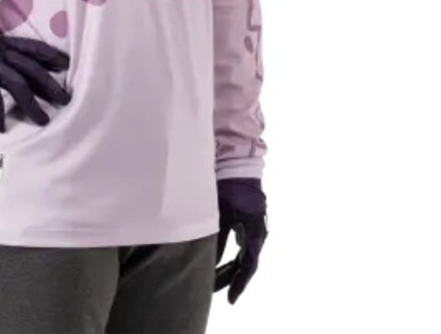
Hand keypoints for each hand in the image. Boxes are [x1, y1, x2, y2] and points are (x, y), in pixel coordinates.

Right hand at [0, 19, 71, 132]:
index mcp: (7, 42)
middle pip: (34, 70)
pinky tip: (1, 129)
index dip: (53, 56)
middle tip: (66, 100)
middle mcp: (5, 54)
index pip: (36, 48)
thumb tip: (9, 61)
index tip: (67, 65)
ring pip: (20, 87)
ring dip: (33, 106)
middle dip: (52, 86)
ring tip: (44, 122)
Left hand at [214, 177, 267, 303]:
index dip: (239, 284)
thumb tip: (208, 263)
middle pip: (244, 262)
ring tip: (214, 277)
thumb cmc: (231, 189)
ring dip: (229, 265)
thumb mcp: (221, 216)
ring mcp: (253, 224)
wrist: (238, 164)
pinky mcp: (247, 217)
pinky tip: (218, 257)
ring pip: (242, 253)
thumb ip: (216, 240)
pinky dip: (230, 252)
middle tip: (213, 290)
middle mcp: (257, 232)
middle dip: (229, 277)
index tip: (230, 300)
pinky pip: (240, 241)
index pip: (248, 266)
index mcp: (255, 233)